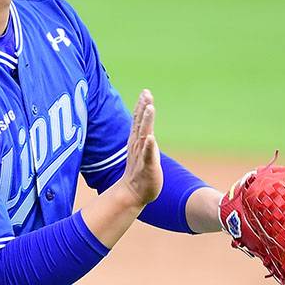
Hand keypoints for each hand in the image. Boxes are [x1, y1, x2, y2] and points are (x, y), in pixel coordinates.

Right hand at [119, 89, 162, 206]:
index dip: (141, 105)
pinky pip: (148, 155)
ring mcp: (142, 155)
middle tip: (146, 93)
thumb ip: (143, 136)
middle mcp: (138, 145)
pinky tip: (151, 138)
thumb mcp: (141, 150)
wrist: (132, 193)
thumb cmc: (139, 171)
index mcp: (138, 140)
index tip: (145, 92)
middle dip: (143, 108)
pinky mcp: (147, 167)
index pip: (138, 120)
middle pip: (140, 123)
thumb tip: (143, 123)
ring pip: (144, 135)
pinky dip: (149, 147)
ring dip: (146, 122)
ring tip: (149, 108)